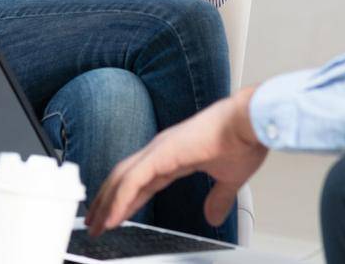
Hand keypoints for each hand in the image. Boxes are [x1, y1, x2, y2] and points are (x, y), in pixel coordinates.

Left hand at [86, 86, 267, 235]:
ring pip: (123, 179)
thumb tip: (212, 216)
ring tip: (97, 225)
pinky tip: (112, 217)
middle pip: (123, 178)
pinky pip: (134, 181)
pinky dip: (120, 200)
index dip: (125, 200)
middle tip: (94, 223)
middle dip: (107, 202)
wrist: (250, 120)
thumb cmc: (243, 141)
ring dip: (107, 203)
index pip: (139, 181)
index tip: (114, 217)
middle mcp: (160, 150)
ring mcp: (159, 150)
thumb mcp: (228, 180)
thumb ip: (217, 199)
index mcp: (173, 155)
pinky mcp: (163, 154)